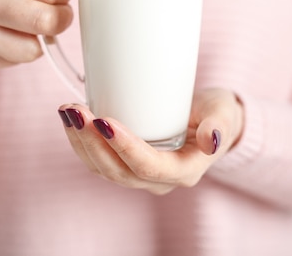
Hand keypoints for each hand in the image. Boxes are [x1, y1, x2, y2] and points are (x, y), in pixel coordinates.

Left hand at [58, 88, 244, 194]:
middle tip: (76, 111)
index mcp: (184, 171)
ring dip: (81, 142)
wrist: (210, 120)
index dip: (124, 147)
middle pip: (119, 171)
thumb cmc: (217, 114)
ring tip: (68, 111)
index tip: (104, 121)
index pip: (148, 166)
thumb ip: (219, 124)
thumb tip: (212, 138)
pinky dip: (81, 141)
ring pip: (103, 169)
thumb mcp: (223, 113)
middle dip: (93, 142)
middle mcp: (159, 180)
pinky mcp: (127, 163)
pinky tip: (70, 118)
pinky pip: (99, 161)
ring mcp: (141, 175)